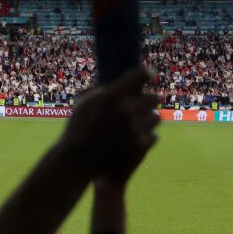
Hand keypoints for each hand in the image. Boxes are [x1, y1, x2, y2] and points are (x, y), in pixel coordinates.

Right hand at [58, 67, 159, 184]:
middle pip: (154, 98)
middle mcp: (125, 109)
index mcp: (111, 95)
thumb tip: (119, 83)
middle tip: (141, 106)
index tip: (149, 74)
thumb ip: (101, 90)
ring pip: (156, 118)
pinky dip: (145, 138)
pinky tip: (135, 140)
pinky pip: (153, 136)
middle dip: (148, 102)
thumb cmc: (77, 129)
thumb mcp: (83, 103)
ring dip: (148, 120)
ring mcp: (134, 128)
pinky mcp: (139, 145)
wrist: (76, 160)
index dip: (146, 73)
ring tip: (138, 124)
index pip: (140, 75)